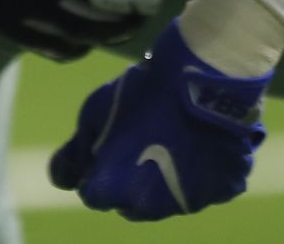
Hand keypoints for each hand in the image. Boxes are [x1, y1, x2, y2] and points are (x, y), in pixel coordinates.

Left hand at [48, 20, 270, 219]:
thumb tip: (62, 180)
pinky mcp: (221, 190)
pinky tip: (197, 144)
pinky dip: (199, 174)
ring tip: (168, 141)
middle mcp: (150, 207)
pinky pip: (205, 189)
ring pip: (167, 201)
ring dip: (162, 182)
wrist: (201, 78)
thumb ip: (74, 153)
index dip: (95, 172)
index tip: (105, 148)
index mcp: (115, 190)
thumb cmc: (140, 94)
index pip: (93, 196)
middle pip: (130, 204)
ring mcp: (190, 201)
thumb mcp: (93, 114)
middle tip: (137, 142)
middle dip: (127, 183)